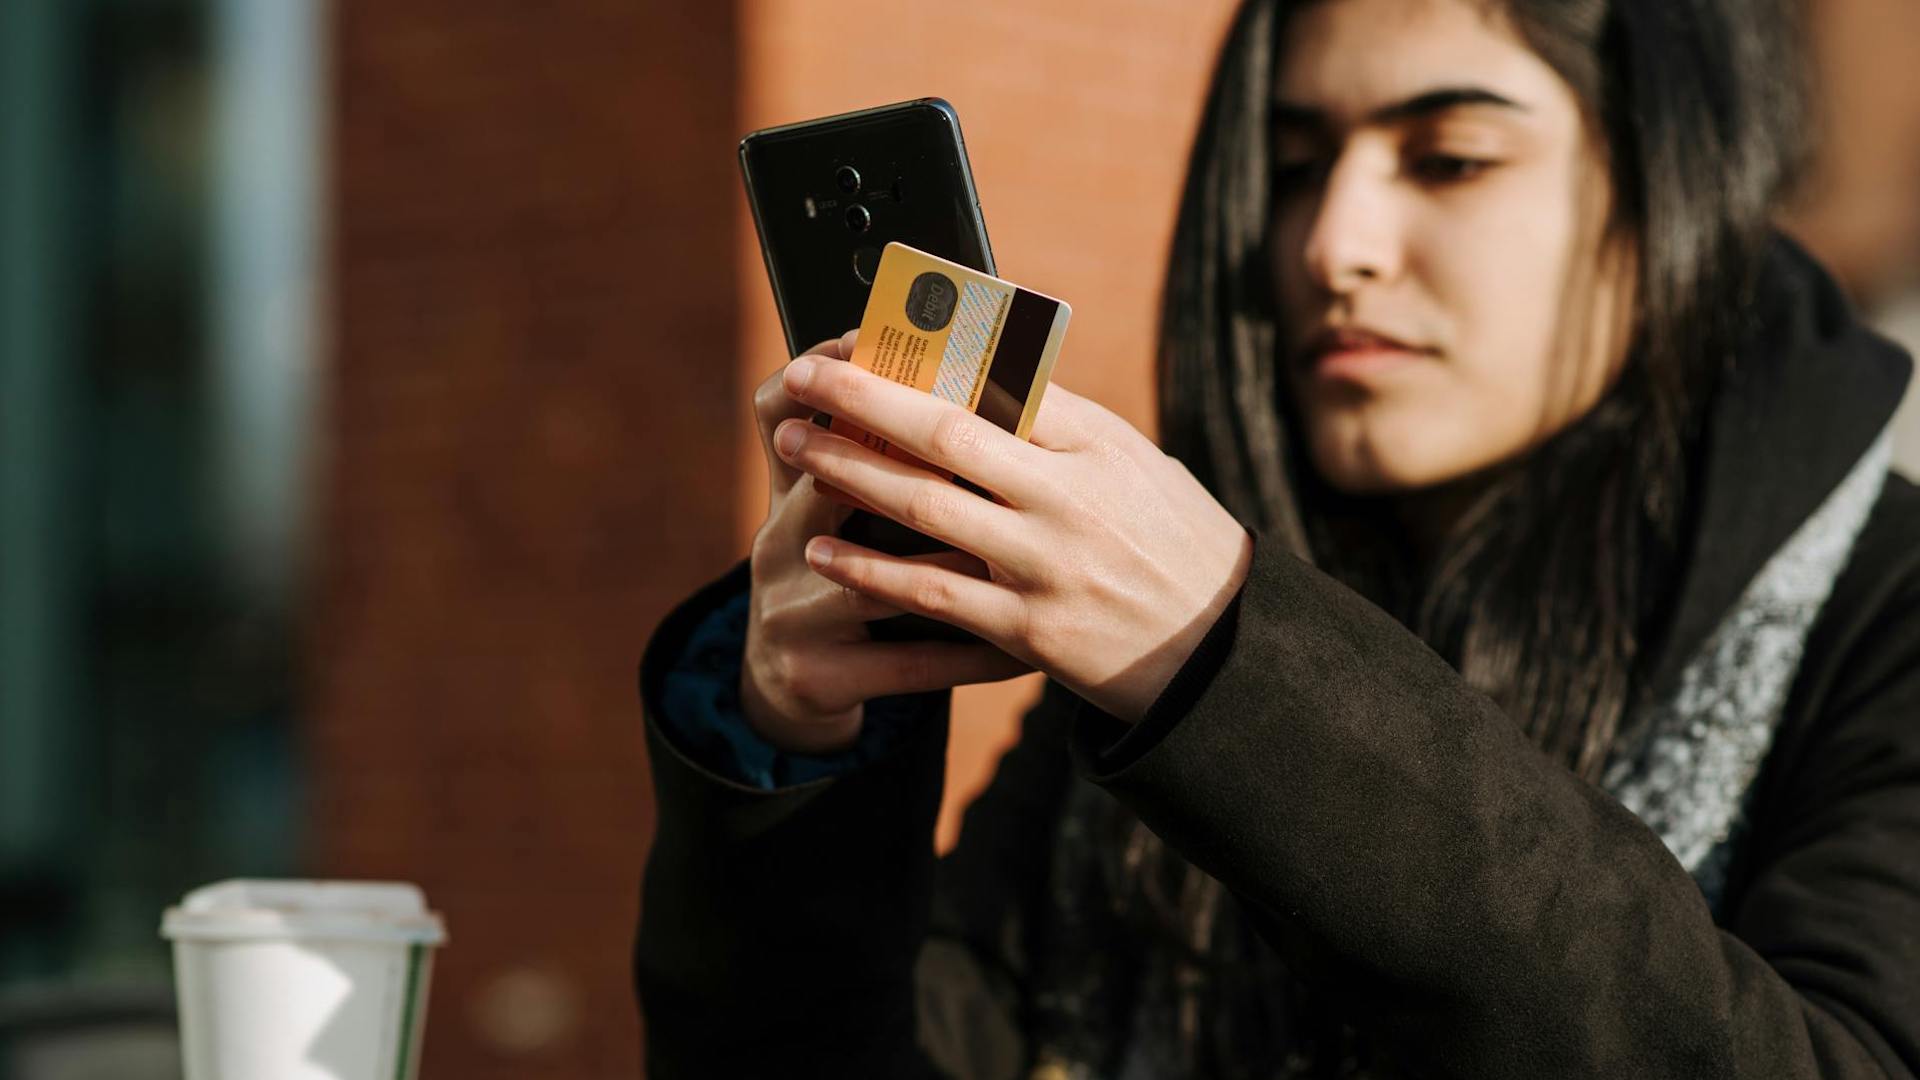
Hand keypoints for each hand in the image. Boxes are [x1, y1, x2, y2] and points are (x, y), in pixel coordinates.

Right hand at [740, 331, 1034, 754]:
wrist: (791, 680)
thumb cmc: (837, 567)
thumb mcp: (829, 511)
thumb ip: (885, 452)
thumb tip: (969, 374)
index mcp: (787, 493)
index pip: (776, 411)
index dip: (833, 379)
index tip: (895, 345)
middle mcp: (775, 546)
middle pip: (826, 488)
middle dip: (911, 462)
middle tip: (992, 449)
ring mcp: (792, 616)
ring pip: (880, 586)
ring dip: (959, 566)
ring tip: (1030, 555)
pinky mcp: (819, 676)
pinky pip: (910, 663)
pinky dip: (973, 655)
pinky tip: (1027, 651)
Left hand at [772, 348, 1252, 723]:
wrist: (1220, 650)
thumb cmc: (1171, 541)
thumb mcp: (1134, 465)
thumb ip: (1059, 427)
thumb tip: (976, 376)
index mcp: (1096, 443)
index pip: (996, 380)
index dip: (917, 358)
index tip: (860, 339)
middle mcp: (1070, 497)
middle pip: (944, 434)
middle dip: (861, 401)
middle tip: (799, 378)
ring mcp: (1047, 565)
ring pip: (925, 507)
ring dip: (848, 473)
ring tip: (793, 447)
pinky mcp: (1029, 631)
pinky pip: (931, 593)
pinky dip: (869, 568)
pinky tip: (821, 548)